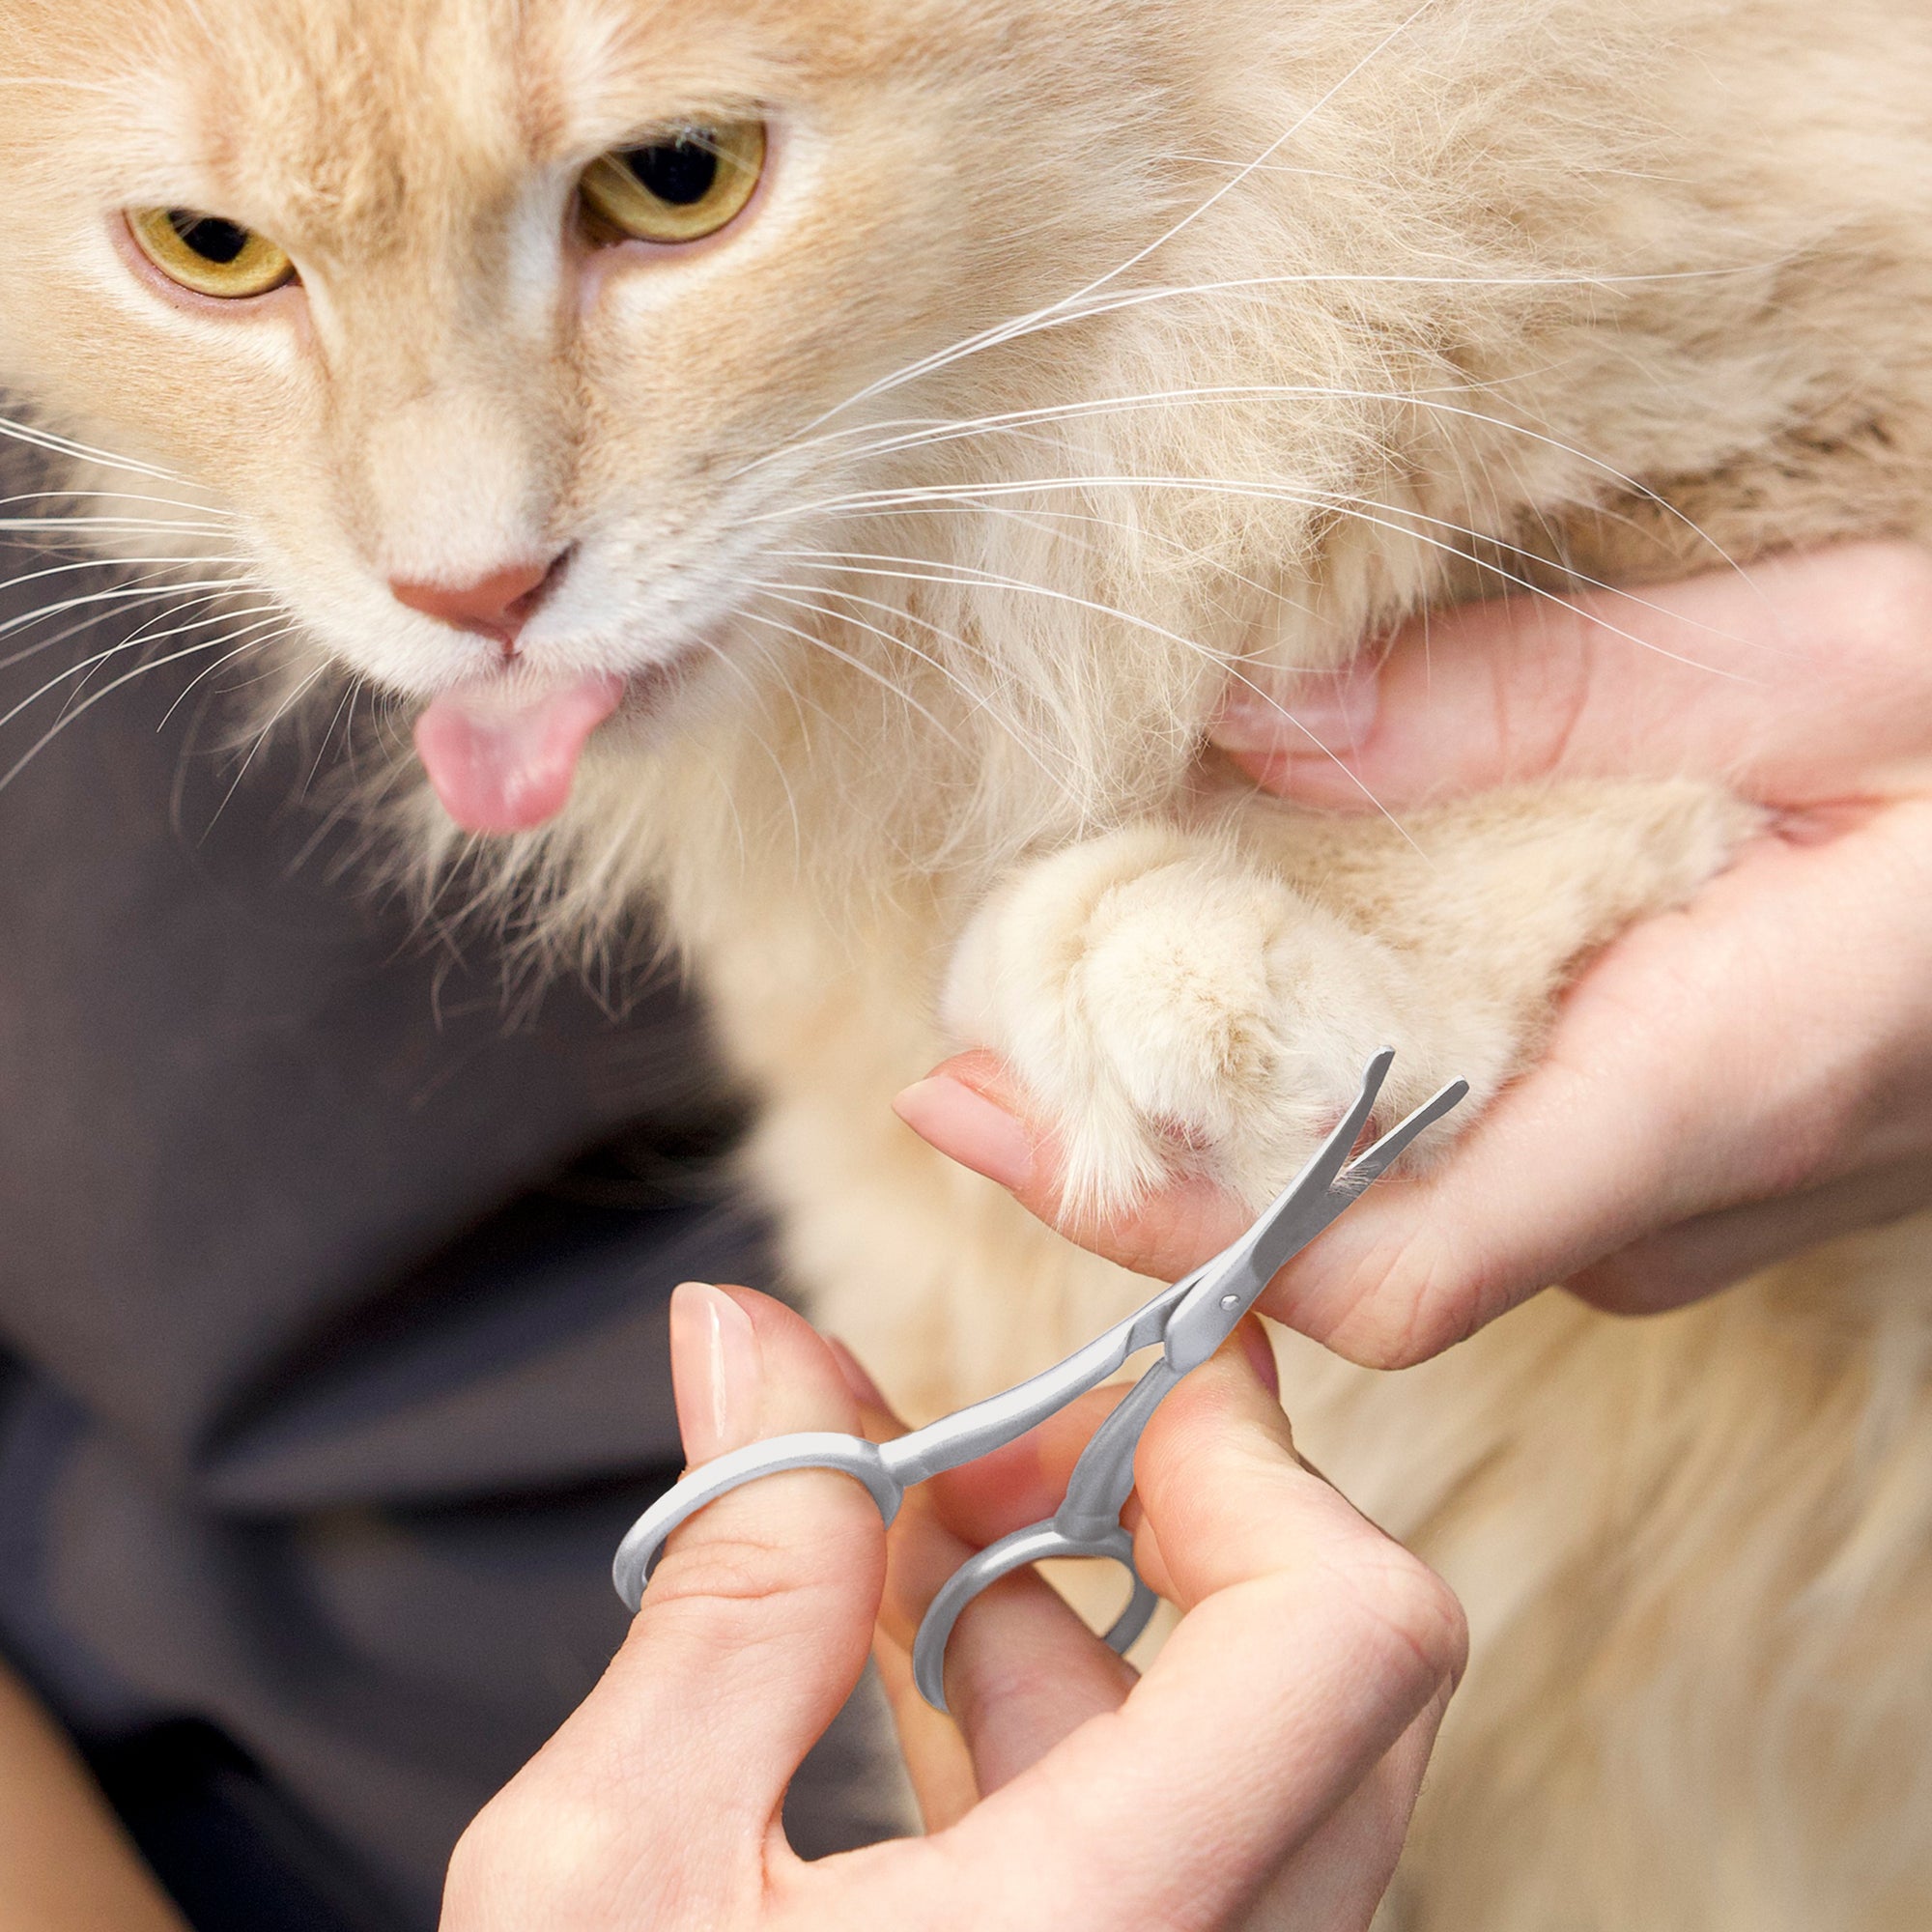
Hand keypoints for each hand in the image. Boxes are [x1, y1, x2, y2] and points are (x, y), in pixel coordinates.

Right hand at [441, 1284, 1463, 1930]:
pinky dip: (1092, 1729)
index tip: (1110, 1371)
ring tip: (918, 1544)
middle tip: (998, 1443)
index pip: (1347, 1633)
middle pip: (1343, 1680)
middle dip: (1173, 1514)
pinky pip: (1203, 1849)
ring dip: (1112, 1618)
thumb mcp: (608, 1874)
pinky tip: (931, 1679)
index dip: (1247, 1456)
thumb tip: (750, 1333)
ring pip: (1275, 1764)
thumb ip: (732, 1579)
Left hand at [895, 542, 1931, 1362]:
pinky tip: (1264, 958)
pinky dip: (1339, 1073)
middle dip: (1149, 1142)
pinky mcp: (1682, 1154)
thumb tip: (1256, 726)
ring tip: (1084, 966)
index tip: (979, 1099)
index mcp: (1710, 1091)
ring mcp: (1680, 1198)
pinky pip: (1468, 1153)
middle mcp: (1675, 1195)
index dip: (1159, 1215)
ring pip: (1399, 1197)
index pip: (1371, 1267)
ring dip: (1234, 1099)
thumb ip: (1541, 701)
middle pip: (1339, 1238)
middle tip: (991, 1004)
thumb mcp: (1838, 659)